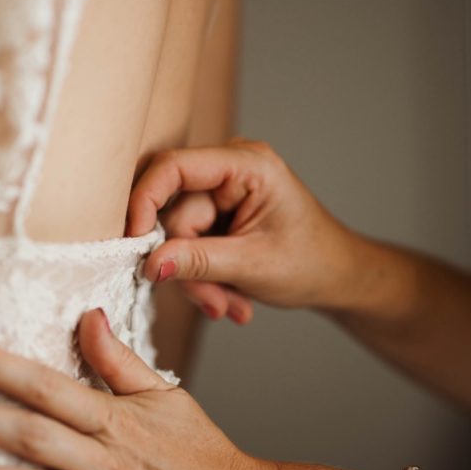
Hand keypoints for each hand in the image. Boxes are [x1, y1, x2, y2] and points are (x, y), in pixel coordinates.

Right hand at [127, 138, 361, 316]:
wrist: (337, 276)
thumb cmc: (311, 262)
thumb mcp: (253, 265)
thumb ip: (198, 262)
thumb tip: (150, 264)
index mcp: (247, 164)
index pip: (174, 167)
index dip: (145, 200)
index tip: (133, 243)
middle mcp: (229, 169)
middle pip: (174, 213)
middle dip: (188, 265)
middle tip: (214, 302)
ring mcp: (220, 192)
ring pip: (178, 238)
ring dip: (199, 280)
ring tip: (231, 305)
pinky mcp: (215, 215)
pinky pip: (188, 246)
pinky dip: (204, 278)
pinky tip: (231, 297)